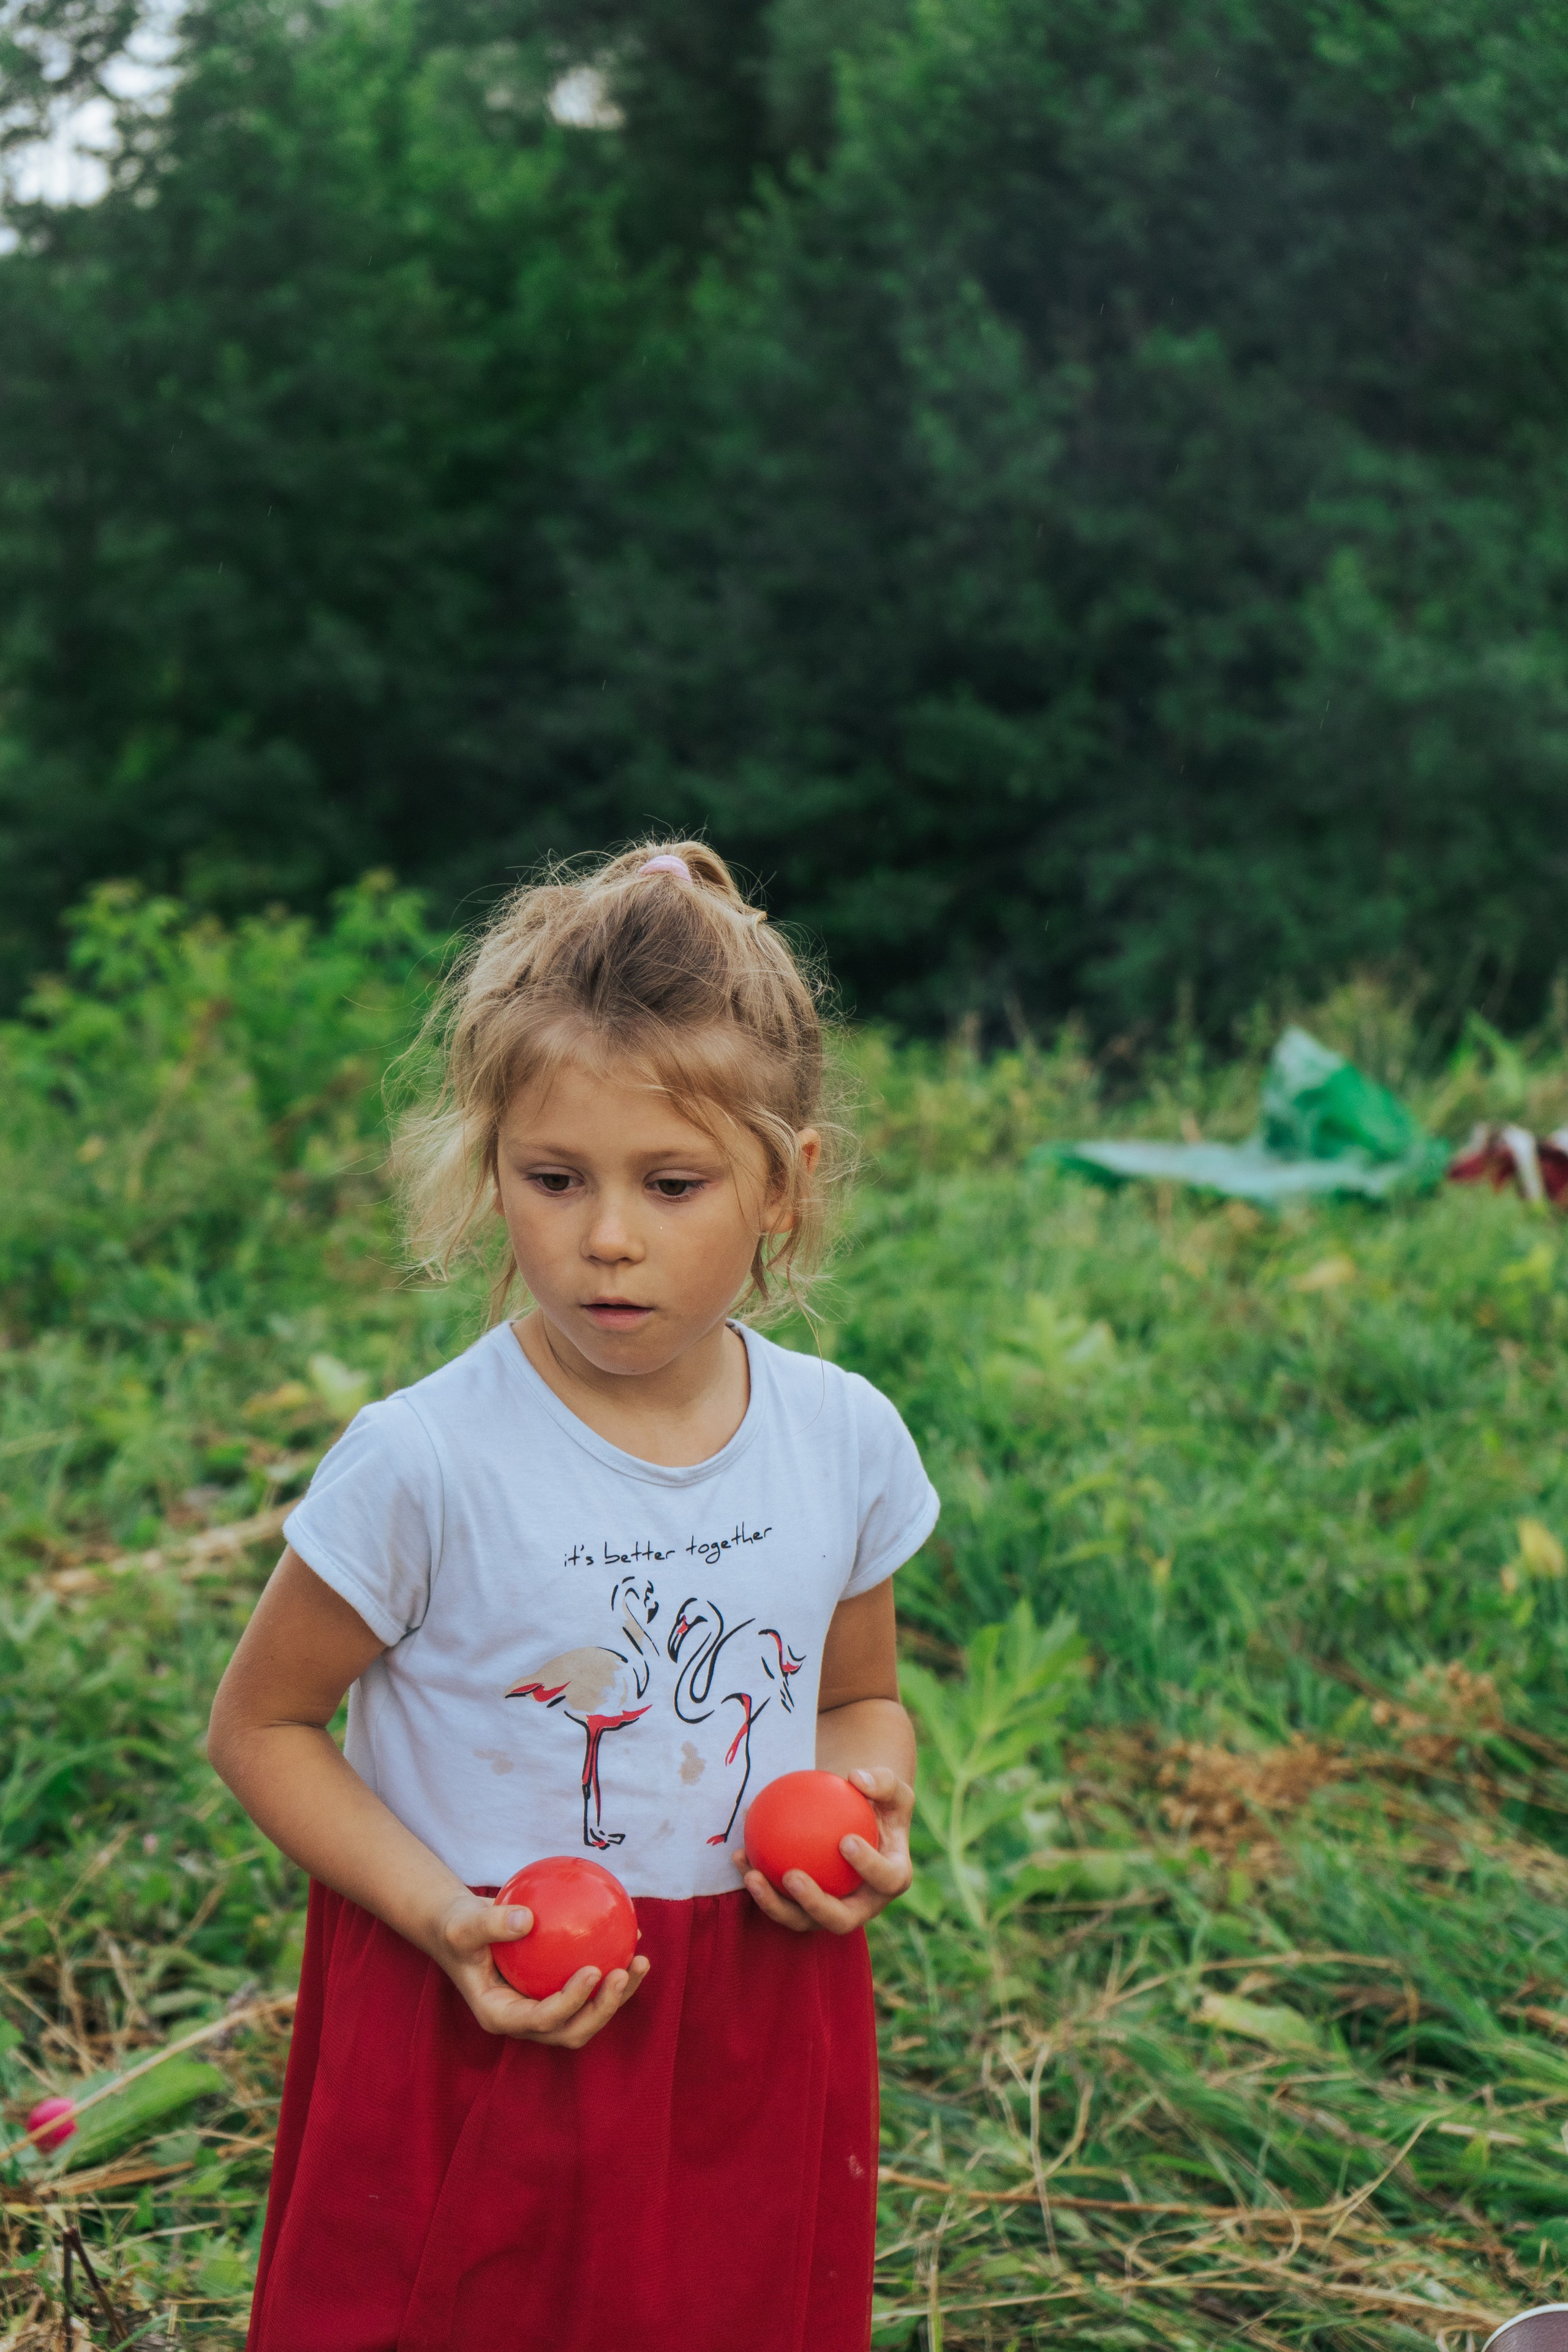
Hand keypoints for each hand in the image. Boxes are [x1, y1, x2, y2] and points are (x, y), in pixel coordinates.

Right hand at [430, 1892, 649, 2046]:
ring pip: (589, 2013)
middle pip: (573, 2029)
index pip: (542, 2019)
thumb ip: (490, 1924)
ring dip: (618, 1995)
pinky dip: (614, 1968)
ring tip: (641, 1961)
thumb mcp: (463, 1924)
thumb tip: (527, 1919)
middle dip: (603, 2010)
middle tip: (623, 1972)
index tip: (594, 1970)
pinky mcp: (557, 1992)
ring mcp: (544, 2009)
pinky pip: (591, 1986)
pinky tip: (633, 1937)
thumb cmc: (458, 1927)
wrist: (463, 1929)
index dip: (571, 2003)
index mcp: (501, 2015)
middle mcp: (527, 2021)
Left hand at [732, 1766, 913, 1934]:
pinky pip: (779, 1901)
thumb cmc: (874, 1799)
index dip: (869, 1867)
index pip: (886, 1879)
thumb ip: (880, 1781)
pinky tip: (739, 1856)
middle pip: (841, 1919)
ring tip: (752, 1876)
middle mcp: (863, 1905)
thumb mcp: (888, 1785)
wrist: (855, 1818)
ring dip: (774, 1904)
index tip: (845, 1840)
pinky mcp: (804, 1909)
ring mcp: (832, 1911)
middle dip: (815, 1905)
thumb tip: (856, 1778)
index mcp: (893, 1879)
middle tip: (792, 1876)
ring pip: (802, 1920)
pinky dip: (758, 1883)